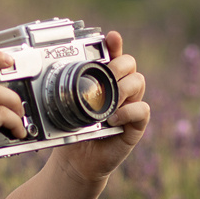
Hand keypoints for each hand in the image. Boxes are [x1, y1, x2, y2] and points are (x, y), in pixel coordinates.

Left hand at [53, 31, 149, 184]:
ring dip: (123, 86)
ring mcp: (130, 106)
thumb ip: (67, 88)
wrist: (77, 161)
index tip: (111, 37)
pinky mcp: (136, 125)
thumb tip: (57, 67)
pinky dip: (128, 111)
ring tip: (109, 98)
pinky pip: (142, 109)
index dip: (115, 44)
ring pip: (138, 82)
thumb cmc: (72, 130)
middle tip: (106, 75)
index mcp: (105, 81)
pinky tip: (113, 118)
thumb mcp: (67, 106)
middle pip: (130, 64)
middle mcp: (120, 90)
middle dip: (119, 65)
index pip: (114, 55)